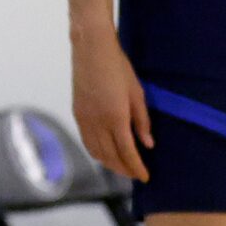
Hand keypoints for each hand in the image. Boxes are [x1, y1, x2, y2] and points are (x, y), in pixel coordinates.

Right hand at [72, 24, 151, 182]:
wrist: (91, 49)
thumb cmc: (118, 67)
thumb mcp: (137, 93)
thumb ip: (142, 121)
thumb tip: (148, 144)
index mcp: (115, 117)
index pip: (127, 152)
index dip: (137, 168)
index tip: (145, 177)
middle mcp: (97, 121)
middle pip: (110, 156)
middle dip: (124, 169)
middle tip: (135, 174)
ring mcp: (84, 118)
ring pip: (96, 151)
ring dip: (109, 163)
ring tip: (121, 166)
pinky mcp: (77, 112)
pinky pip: (86, 140)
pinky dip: (96, 152)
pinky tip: (104, 152)